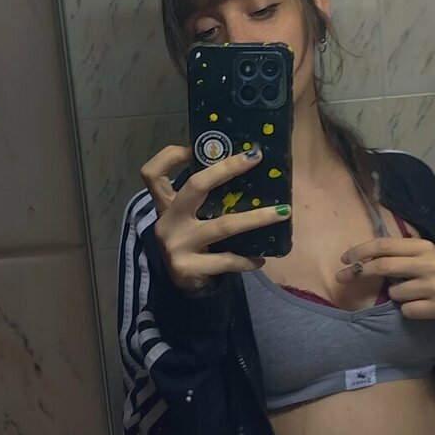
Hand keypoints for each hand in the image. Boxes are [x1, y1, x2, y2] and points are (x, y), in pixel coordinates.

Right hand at [139, 144, 290, 293]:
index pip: (153, 173)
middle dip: (226, 169)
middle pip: (194, 186)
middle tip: (255, 158)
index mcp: (166, 204)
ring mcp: (177, 244)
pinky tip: (261, 259)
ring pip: (223, 225)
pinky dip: (246, 259)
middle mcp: (168, 221)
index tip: (194, 148)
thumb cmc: (191, 243)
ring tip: (282, 213)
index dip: (170, 156)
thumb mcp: (188, 219)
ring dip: (256, 218)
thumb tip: (244, 168)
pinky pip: (225, 260)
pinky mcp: (188, 267)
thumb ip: (202, 199)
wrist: (180, 285)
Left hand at [335, 236, 434, 324]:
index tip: (345, 259)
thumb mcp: (425, 256)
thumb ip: (400, 253)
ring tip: (411, 294)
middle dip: (359, 272)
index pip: (385, 245)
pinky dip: (408, 311)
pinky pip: (407, 310)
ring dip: (394, 296)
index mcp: (423, 247)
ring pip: (394, 293)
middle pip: (384, 265)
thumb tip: (363, 256)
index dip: (361, 251)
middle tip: (343, 277)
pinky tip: (421, 306)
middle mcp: (429, 263)